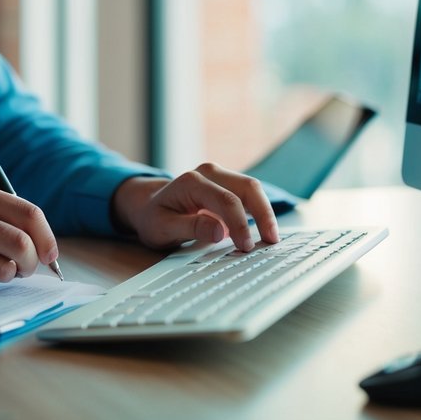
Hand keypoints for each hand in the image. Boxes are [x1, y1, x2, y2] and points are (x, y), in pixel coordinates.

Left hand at [110, 163, 278, 251]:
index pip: (226, 201)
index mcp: (192, 181)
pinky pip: (249, 195)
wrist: (148, 206)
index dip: (240, 224)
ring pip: (252, 188)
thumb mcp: (163, 228)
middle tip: (272, 241)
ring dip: (265, 212)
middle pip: (247, 187)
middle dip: (263, 214)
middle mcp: (209, 173)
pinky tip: (265, 232)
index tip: (247, 247)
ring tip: (273, 239)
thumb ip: (191, 228)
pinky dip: (260, 211)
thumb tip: (220, 232)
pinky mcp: (227, 185)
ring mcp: (220, 176)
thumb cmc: (154, 218)